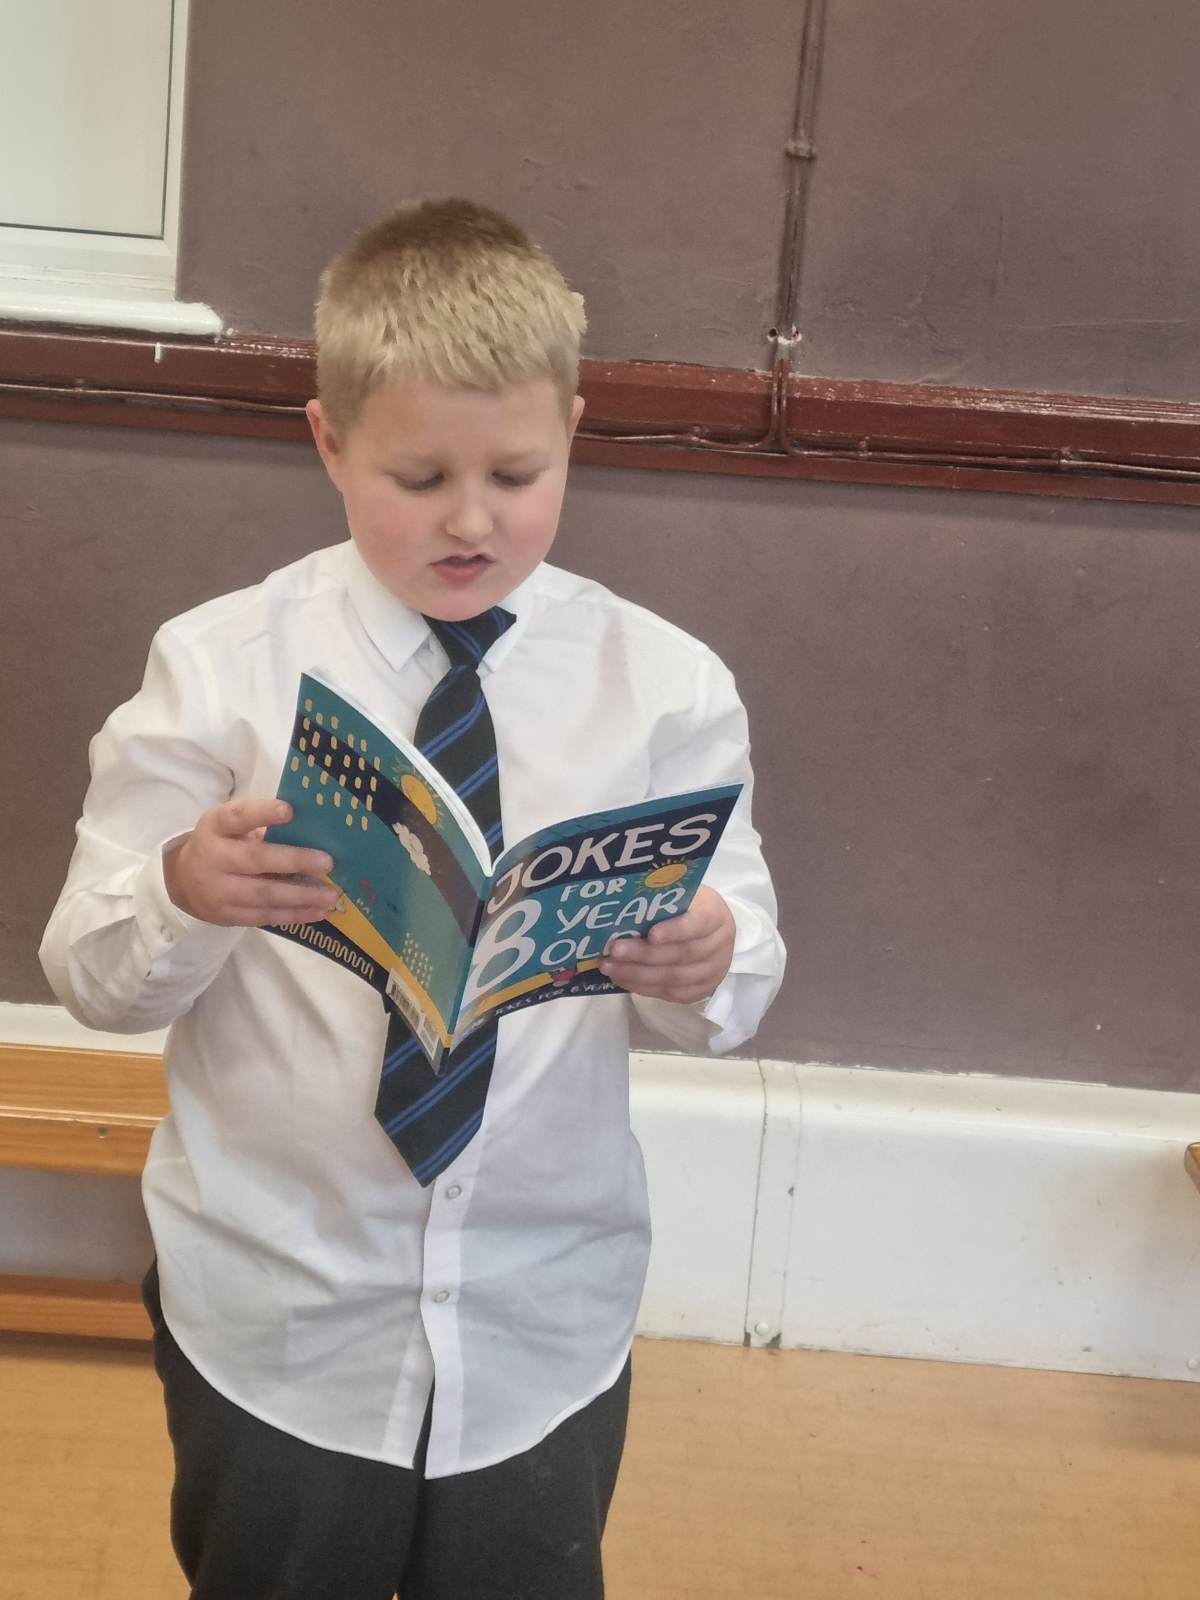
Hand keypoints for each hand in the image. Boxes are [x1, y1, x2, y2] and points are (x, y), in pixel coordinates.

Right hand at [163, 799, 339, 927]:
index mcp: (216, 826)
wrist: (182, 881)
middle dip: (294, 861)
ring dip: (301, 896)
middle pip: (255, 859)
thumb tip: (314, 829)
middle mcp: (214, 858)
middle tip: (328, 863)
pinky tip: (318, 911)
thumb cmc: (222, 845)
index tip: (290, 810)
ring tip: (331, 895)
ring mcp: (218, 891)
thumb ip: (262, 826)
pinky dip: (294, 915)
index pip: (237, 817)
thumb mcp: (230, 827)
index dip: (262, 813)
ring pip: (263, 895)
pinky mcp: (227, 916)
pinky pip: (264, 916)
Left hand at [598, 886, 734, 1004]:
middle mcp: (719, 946)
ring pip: (674, 978)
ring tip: (610, 967)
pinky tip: (623, 978)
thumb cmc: (688, 909)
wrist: (712, 931)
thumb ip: (661, 903)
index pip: (697, 924)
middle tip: (614, 951)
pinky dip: (643, 987)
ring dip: (637, 974)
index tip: (650, 934)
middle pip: (681, 955)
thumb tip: (621, 910)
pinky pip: (671, 993)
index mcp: (715, 916)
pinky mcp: (701, 990)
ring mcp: (712, 971)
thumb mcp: (682, 897)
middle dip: (644, 955)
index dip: (674, 930)